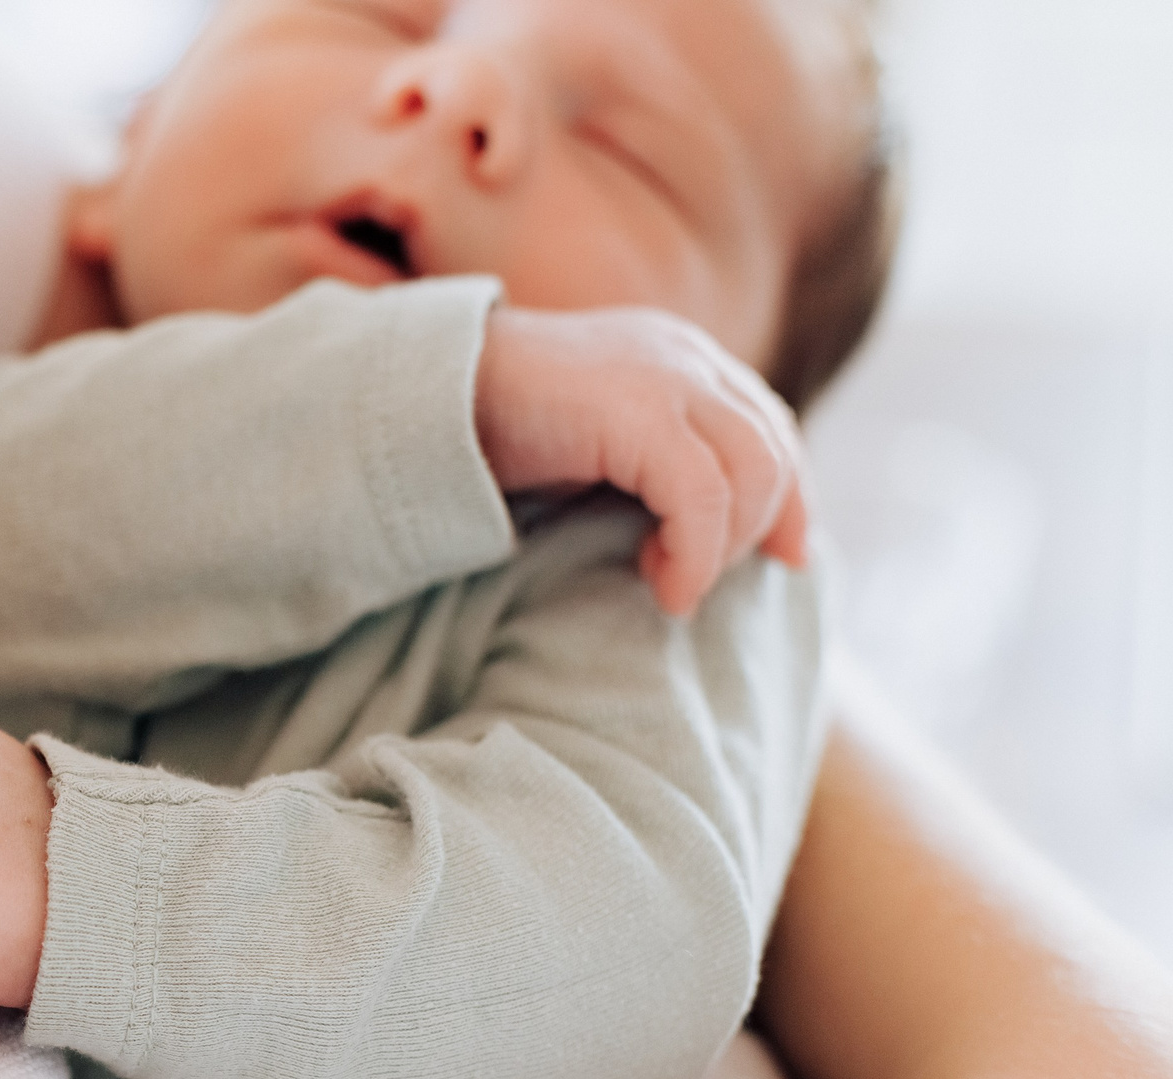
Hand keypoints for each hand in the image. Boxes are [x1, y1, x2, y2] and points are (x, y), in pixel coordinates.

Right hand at [476, 305, 810, 617]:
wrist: (423, 398)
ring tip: (671, 584)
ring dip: (724, 546)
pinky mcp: (641, 411)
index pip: (767, 426)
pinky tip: (665, 586)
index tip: (785, 560)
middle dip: (765, 528)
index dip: (789, 497)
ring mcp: (668, 376)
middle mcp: (686, 357)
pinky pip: (703, 496)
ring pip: (754, 474)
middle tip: (704, 584)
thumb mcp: (589, 444)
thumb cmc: (488, 431)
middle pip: (774, 449)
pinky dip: (696, 553)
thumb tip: (682, 529)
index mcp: (677, 359)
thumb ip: (644, 463)